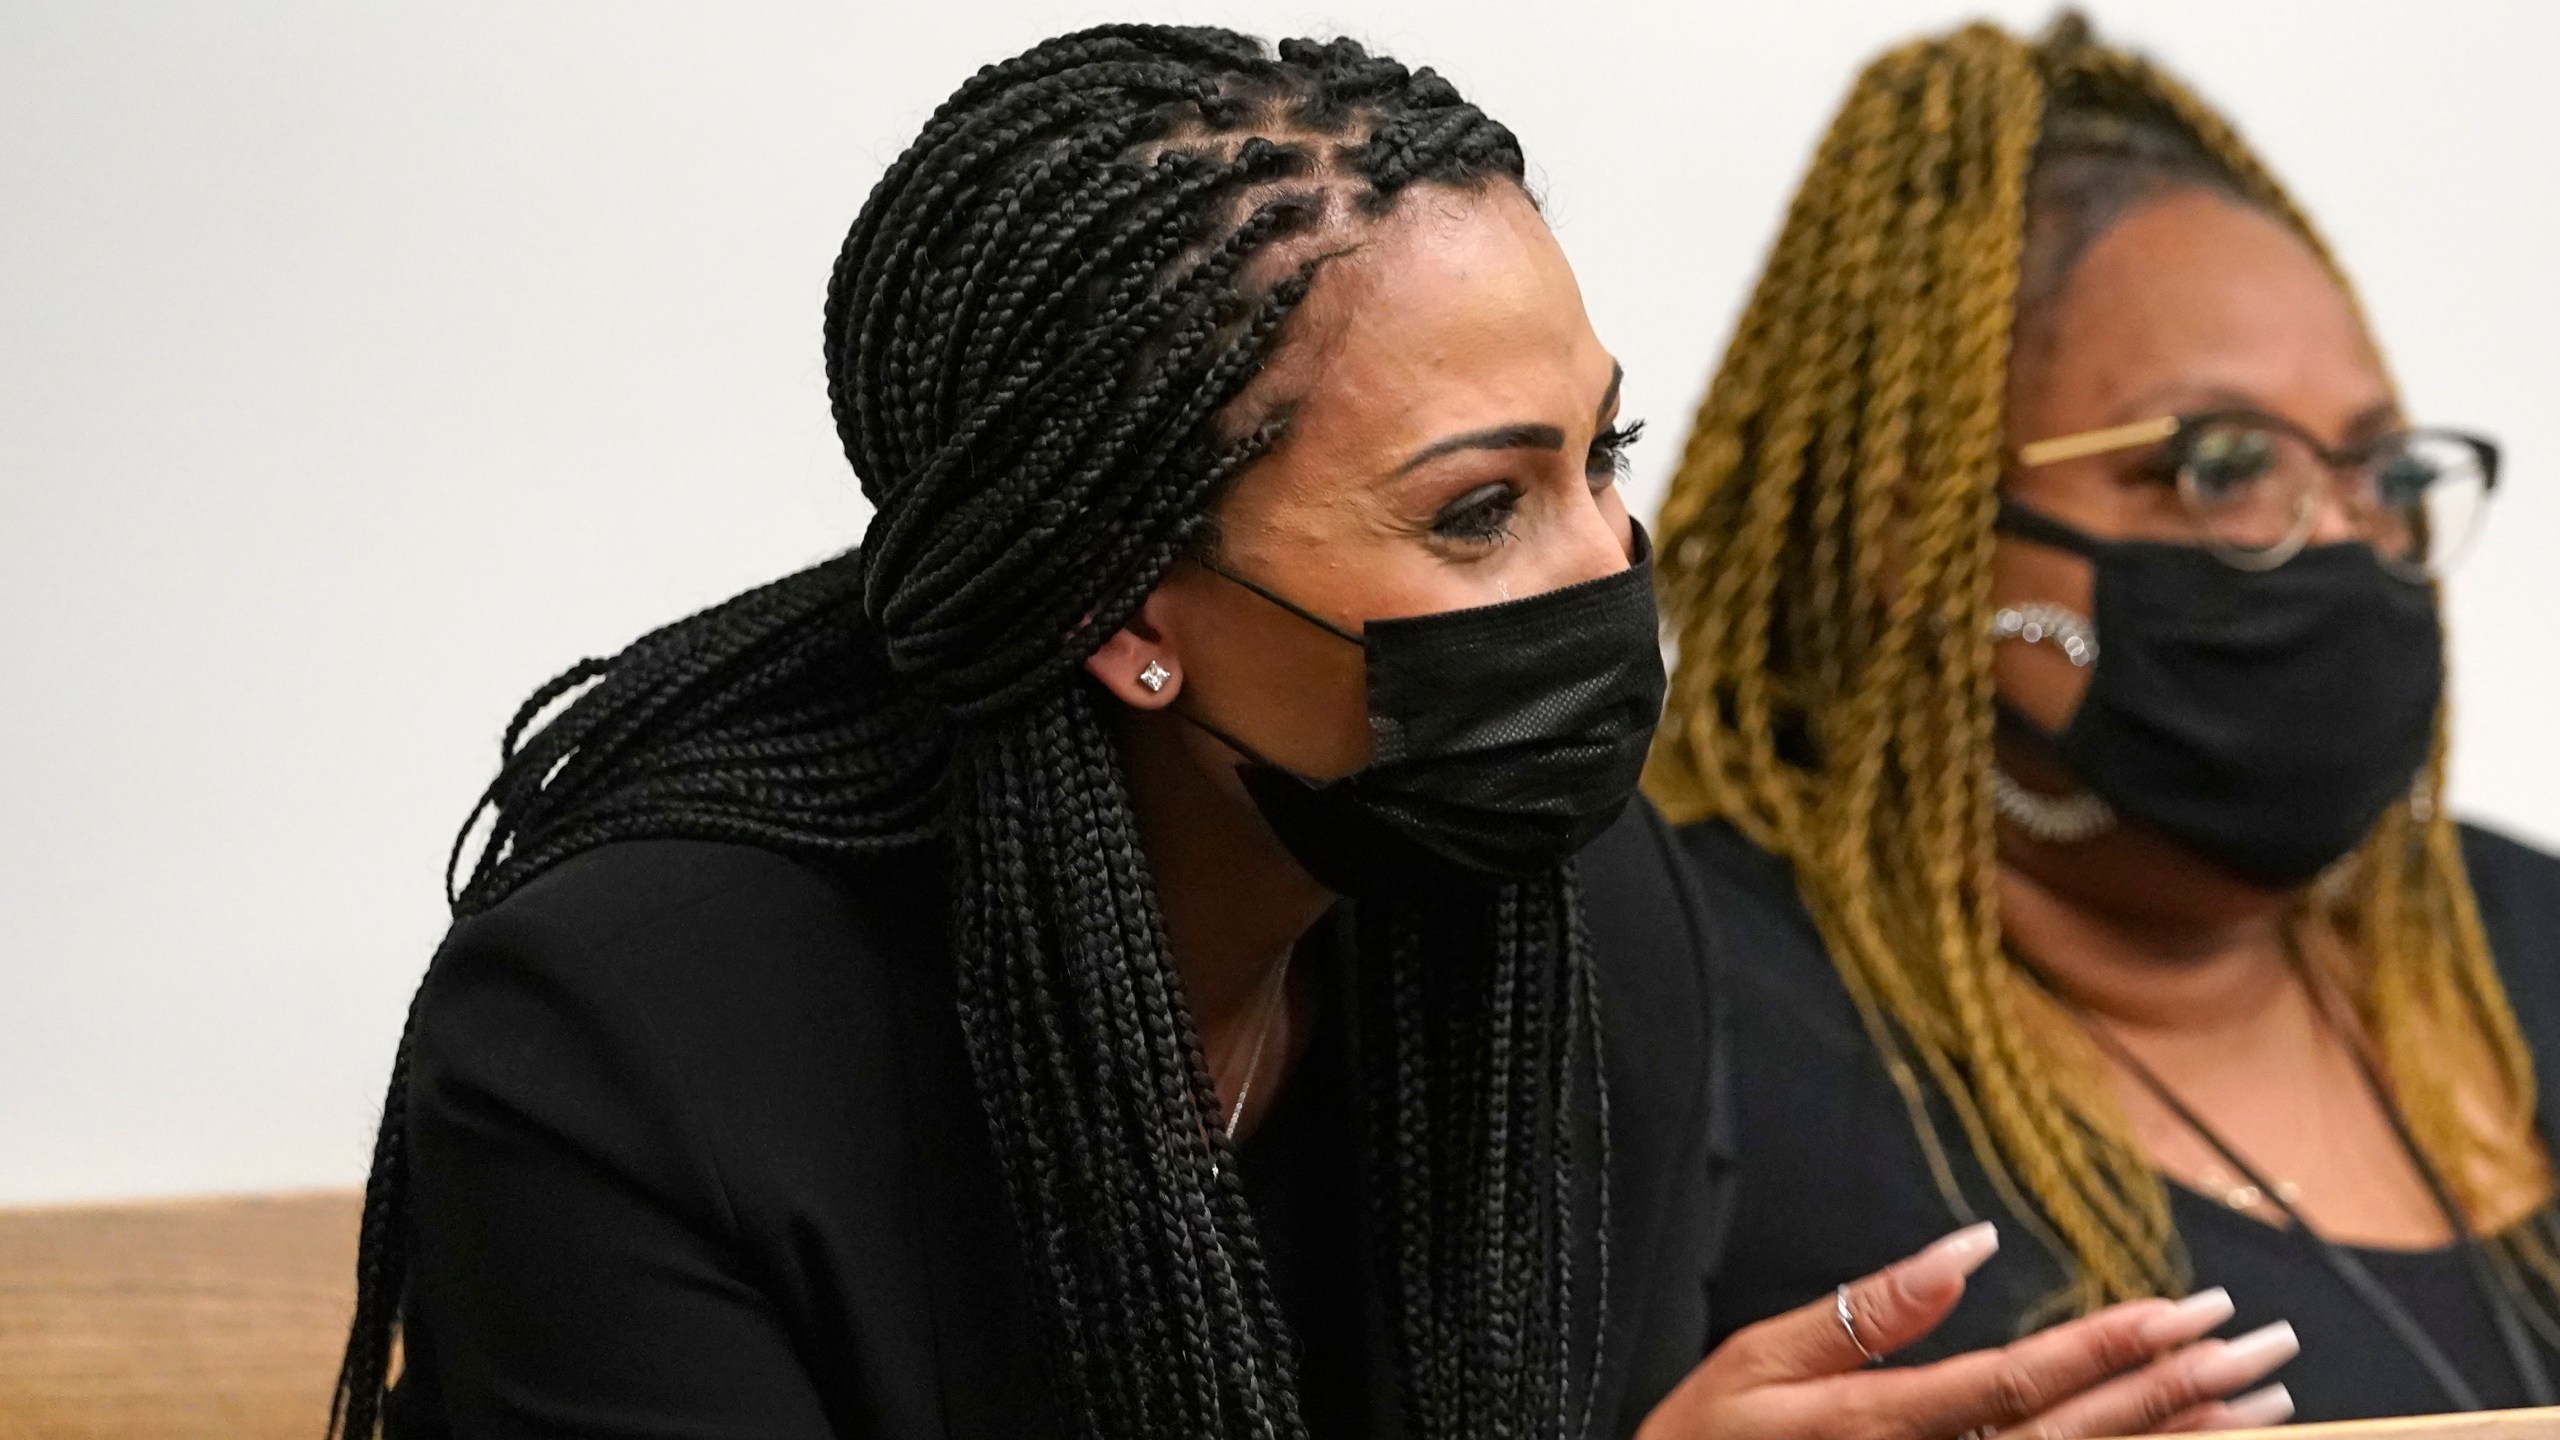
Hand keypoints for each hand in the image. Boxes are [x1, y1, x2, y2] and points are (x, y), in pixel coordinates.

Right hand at [1638, 1224, 2298, 1439]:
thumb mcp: (1758, 1361)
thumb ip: (1869, 1311)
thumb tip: (1970, 1246)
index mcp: (1883, 1424)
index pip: (2026, 1380)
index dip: (2117, 1345)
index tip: (2195, 1307)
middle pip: (2081, 1436)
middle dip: (2182, 1389)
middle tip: (2266, 1348)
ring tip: (2263, 1404)